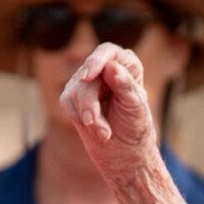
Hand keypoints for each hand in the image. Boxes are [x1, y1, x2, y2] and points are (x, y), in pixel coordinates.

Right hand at [59, 43, 157, 171]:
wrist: (124, 151)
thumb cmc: (135, 126)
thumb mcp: (135, 107)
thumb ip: (125, 86)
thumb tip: (112, 66)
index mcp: (127, 65)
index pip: (108, 52)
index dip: (97, 60)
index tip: (89, 75)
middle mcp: (105, 69)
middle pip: (88, 75)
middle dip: (90, 102)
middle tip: (94, 123)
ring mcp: (86, 81)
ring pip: (76, 89)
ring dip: (88, 115)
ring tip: (104, 133)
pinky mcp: (72, 96)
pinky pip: (67, 102)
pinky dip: (80, 118)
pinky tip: (96, 130)